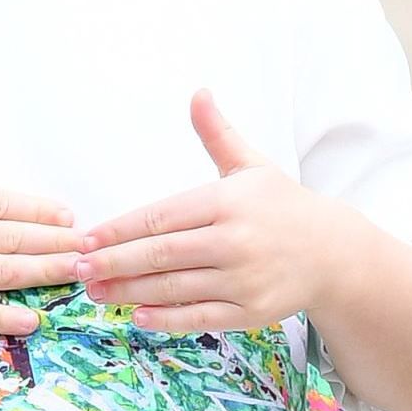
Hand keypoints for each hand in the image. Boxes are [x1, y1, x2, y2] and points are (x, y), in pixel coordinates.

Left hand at [74, 90, 353, 333]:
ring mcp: (243, 280)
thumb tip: (198, 92)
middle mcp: (234, 241)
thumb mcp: (251, 165)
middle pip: (161, 254)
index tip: (87, 239)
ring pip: (174, 288)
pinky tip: (138, 314)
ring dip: (130, 292)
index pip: (160, 217)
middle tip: (78, 269)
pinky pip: (200, 317)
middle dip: (114, 263)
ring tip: (97, 292)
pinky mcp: (251, 312)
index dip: (119, 230)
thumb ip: (217, 134)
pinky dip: (167, 318)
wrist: (333, 252)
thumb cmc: (282, 206)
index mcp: (227, 202)